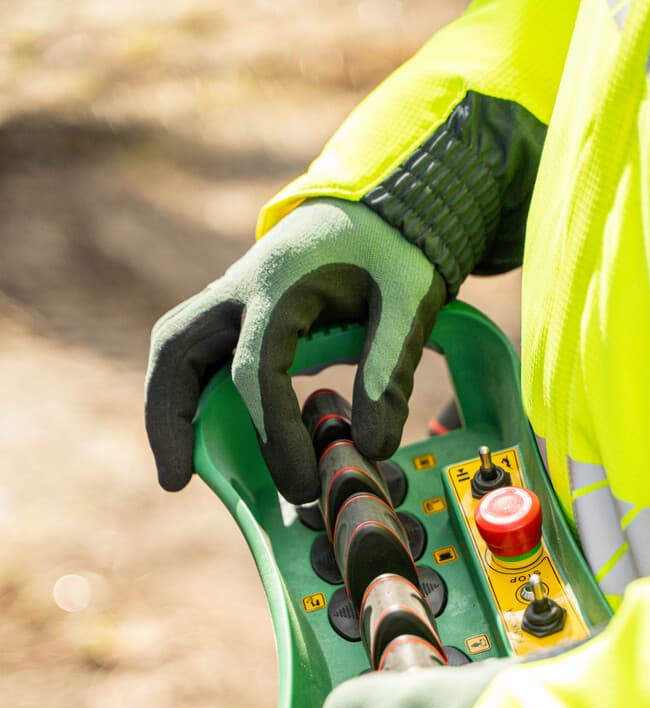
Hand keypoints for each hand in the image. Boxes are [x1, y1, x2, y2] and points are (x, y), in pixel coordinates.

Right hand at [144, 198, 445, 503]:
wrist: (382, 207)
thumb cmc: (395, 254)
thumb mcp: (408, 306)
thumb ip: (389, 373)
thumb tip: (372, 448)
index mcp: (282, 285)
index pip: (257, 370)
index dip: (273, 434)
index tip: (301, 484)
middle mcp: (240, 289)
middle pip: (177, 351)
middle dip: (170, 418)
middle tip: (175, 481)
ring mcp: (230, 298)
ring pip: (174, 353)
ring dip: (168, 410)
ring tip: (177, 472)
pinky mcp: (234, 313)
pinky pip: (194, 356)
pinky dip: (188, 398)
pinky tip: (202, 444)